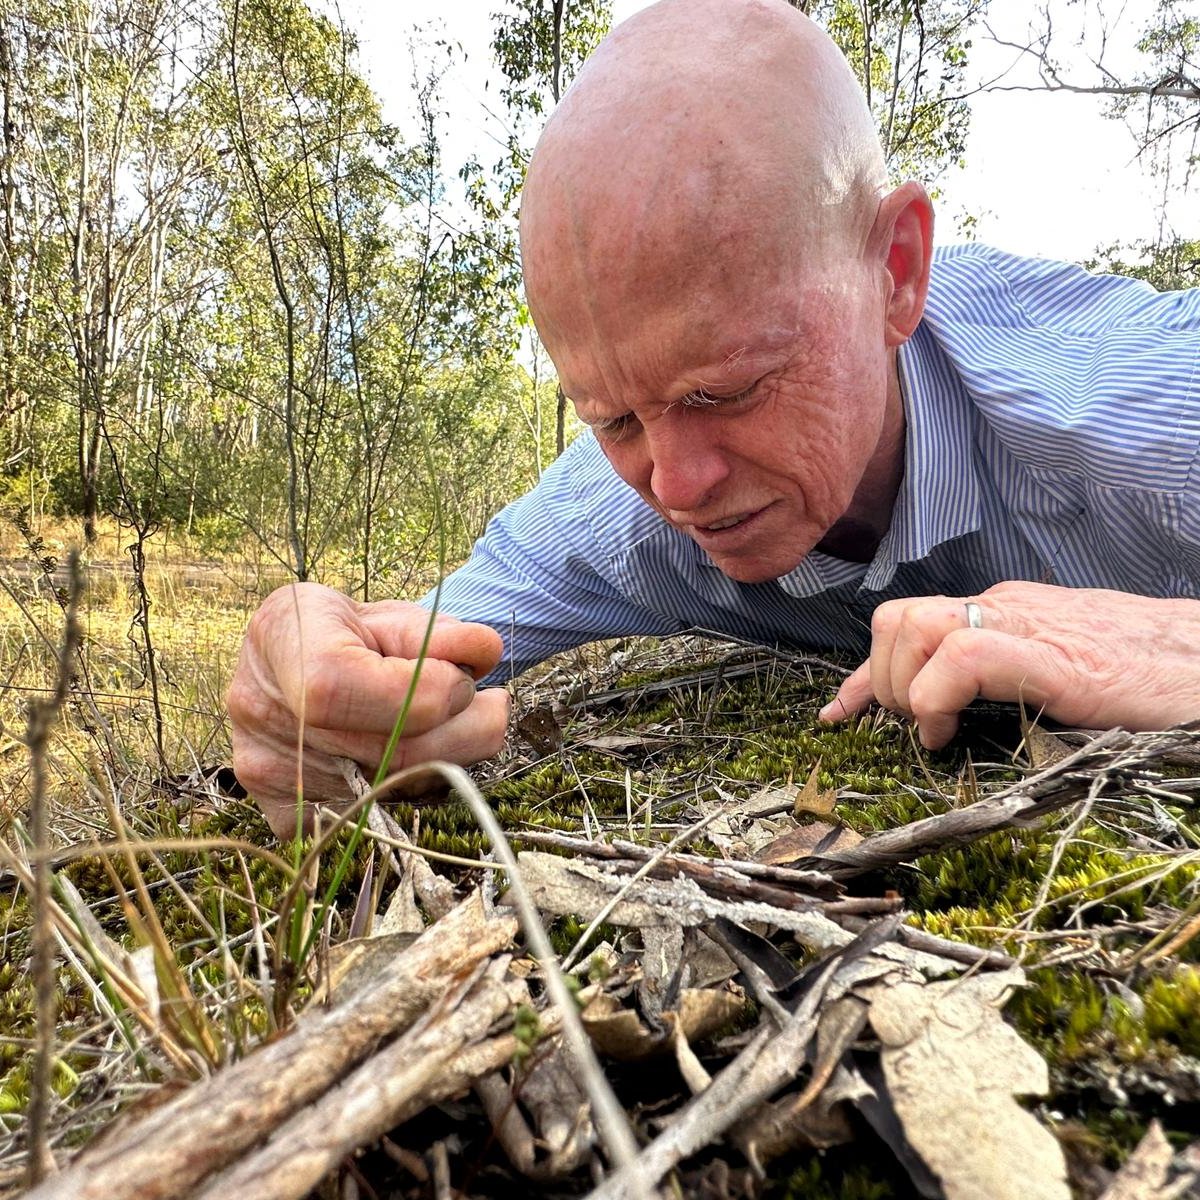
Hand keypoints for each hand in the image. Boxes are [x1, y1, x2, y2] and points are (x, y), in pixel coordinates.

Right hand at [227, 582, 507, 836]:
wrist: (302, 663)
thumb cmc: (354, 633)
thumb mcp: (394, 614)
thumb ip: (439, 633)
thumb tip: (485, 652)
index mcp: (279, 636)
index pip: (337, 688)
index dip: (418, 692)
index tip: (463, 680)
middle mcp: (257, 708)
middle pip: (383, 753)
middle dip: (462, 731)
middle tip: (493, 705)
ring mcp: (263, 768)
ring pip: (390, 793)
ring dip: (446, 763)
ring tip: (455, 726)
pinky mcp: (283, 812)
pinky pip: (371, 818)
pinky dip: (409, 791)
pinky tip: (412, 758)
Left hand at [820, 581, 1199, 748]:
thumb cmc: (1141, 674)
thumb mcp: (1054, 673)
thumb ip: (1002, 678)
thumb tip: (959, 710)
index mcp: (1001, 614)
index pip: (907, 622)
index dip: (865, 673)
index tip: (842, 711)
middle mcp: (1003, 610)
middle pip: (895, 620)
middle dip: (883, 681)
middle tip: (914, 727)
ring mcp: (1026, 628)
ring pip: (914, 628)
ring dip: (903, 687)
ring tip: (931, 729)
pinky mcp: (1053, 658)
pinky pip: (963, 658)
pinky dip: (935, 698)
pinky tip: (946, 733)